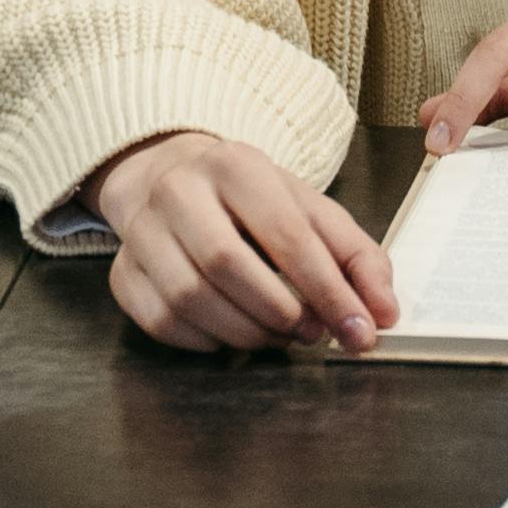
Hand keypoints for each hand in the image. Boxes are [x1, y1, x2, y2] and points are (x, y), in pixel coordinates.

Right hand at [86, 132, 396, 353]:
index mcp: (237, 166)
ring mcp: (141, 231)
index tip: (360, 332)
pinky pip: (161, 323)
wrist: (170, 178)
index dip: (329, 292)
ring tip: (276, 334)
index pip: (287, 235)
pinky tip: (230, 333)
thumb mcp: (309, 210)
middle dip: (279, 312)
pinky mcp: (122, 272)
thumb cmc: (250, 201)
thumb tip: (384, 315)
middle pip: (227, 265)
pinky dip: (205, 341)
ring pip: (189, 299)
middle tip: (310, 333)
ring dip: (245, 333)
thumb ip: (356, 257)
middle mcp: (179, 191)